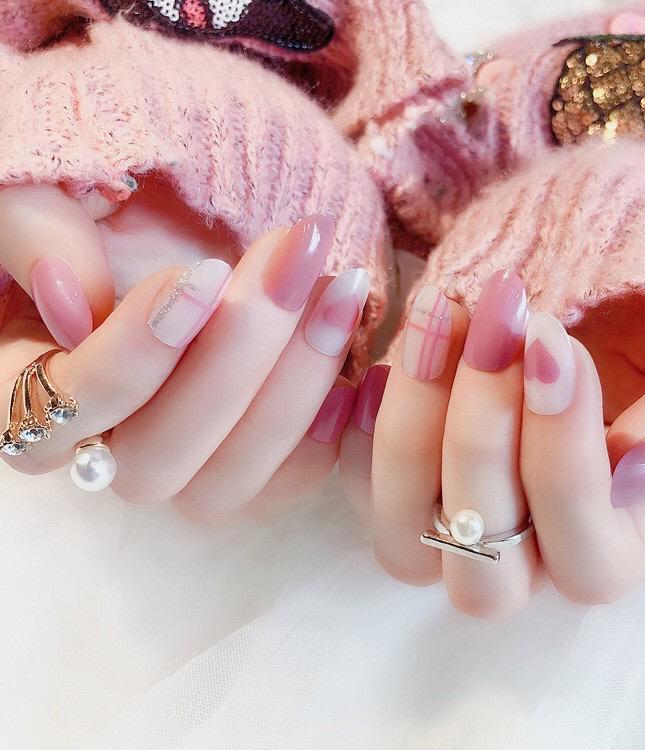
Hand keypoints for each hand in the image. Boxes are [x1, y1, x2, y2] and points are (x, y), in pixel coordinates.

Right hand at [0, 182, 368, 520]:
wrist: (175, 214)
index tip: (205, 274)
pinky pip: (280, 487)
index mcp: (28, 385)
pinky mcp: (243, 465)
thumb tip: (69, 296)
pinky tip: (355, 368)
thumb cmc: (101, 199)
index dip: (131, 356)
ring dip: (292, 391)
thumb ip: (36, 226)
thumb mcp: (51, 184)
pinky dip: (326, 437)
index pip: (55, 412)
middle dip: (234, 361)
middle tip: (294, 260)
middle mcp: (102, 447)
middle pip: (153, 462)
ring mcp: (179, 465)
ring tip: (341, 290)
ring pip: (223, 486)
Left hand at [340, 271, 644, 617]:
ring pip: (408, 537)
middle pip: (485, 570)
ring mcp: (457, 528)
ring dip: (412, 425)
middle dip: (481, 438)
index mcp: (619, 547)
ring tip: (437, 315)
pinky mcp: (404, 487)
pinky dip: (358, 428)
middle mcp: (530, 558)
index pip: (586, 552)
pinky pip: (360, 491)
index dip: (562, 455)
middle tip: (494, 323)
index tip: (552, 342)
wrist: (605, 311)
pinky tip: (380, 358)